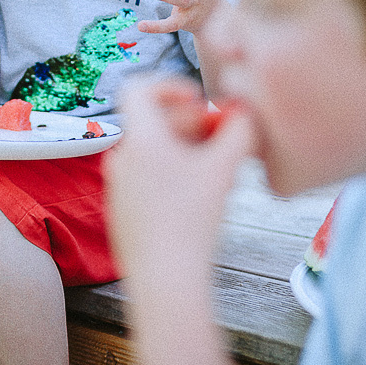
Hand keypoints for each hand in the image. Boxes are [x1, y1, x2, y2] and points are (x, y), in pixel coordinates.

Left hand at [105, 77, 251, 275]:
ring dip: (185, 149)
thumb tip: (248, 112)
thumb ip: (240, 131)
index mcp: (139, 139)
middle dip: (191, 122)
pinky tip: (199, 197)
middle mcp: (121, 157)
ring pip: (152, 152)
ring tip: (218, 168)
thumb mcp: (224, 169)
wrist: (164, 280)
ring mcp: (118, 186)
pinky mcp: (122, 211)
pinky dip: (171, 174)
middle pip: (153, 122)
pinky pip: (146, 178)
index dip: (169, 84)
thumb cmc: (192, 221)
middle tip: (224, 136)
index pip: (137, 87)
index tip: (199, 101)